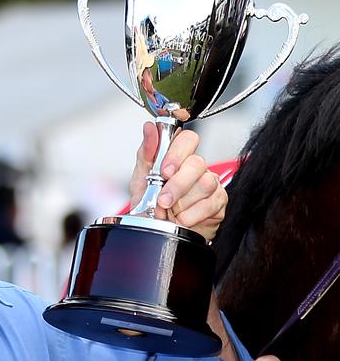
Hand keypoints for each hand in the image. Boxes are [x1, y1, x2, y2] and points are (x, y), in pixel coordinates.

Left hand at [130, 122, 225, 239]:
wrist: (157, 233)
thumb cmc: (151, 204)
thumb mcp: (141, 178)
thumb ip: (146, 153)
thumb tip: (149, 127)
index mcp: (178, 157)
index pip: (187, 139)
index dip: (177, 153)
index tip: (164, 171)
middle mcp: (196, 167)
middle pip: (197, 163)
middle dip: (177, 185)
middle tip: (163, 199)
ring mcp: (211, 183)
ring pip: (206, 183)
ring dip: (182, 202)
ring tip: (170, 212)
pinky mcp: (219, 202)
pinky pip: (211, 204)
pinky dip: (191, 215)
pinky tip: (181, 219)